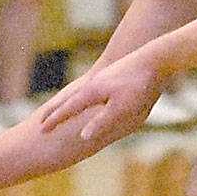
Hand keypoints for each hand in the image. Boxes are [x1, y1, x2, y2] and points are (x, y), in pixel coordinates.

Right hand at [37, 53, 162, 144]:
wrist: (155, 58)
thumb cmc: (139, 85)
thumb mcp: (121, 108)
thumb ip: (101, 122)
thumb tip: (83, 137)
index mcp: (91, 92)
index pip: (67, 109)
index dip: (55, 120)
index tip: (42, 129)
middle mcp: (92, 84)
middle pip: (67, 99)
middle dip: (54, 110)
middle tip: (40, 120)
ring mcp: (102, 79)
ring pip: (78, 92)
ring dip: (65, 102)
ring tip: (58, 110)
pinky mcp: (112, 76)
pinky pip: (89, 90)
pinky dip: (80, 97)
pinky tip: (87, 98)